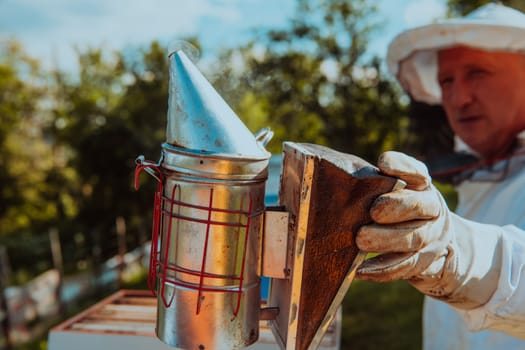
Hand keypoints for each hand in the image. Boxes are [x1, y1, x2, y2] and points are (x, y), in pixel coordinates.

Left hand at [355, 151, 501, 308]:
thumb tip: (340, 174)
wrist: (437, 246)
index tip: (383, 163)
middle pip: (420, 206)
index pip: (417, 172)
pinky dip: (382, 270)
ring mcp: (431, 238)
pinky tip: (360, 271)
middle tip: (373, 211)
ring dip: (386, 240)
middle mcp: (432, 210)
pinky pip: (404, 268)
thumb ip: (376, 183)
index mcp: (422, 187)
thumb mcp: (396, 193)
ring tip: (361, 240)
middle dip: (397, 206)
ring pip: (413, 239)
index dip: (402, 166)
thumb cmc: (400, 211)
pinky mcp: (424, 264)